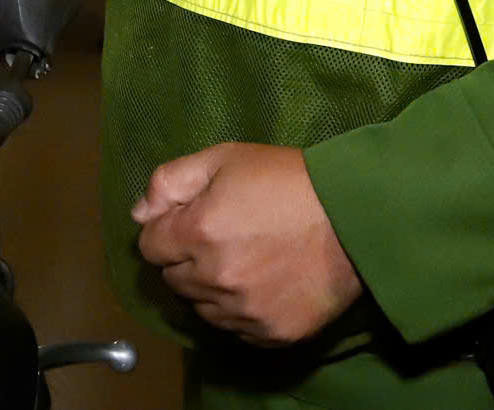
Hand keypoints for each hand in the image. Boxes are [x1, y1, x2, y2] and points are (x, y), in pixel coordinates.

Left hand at [132, 142, 362, 344]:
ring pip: (201, 307)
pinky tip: (260, 285)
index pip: (150, 247)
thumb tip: (140, 213)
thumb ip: (170, 182)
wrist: (354, 217)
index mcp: (198, 232)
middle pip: (173, 279)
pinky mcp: (271, 333)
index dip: (166, 230)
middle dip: (185, 258)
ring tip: (242, 261)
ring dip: (209, 287)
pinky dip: (238, 311)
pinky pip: (235, 329)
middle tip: (219, 238)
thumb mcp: (224, 159)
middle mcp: (214, 278)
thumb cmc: (287, 180)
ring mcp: (243, 311)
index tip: (190, 221)